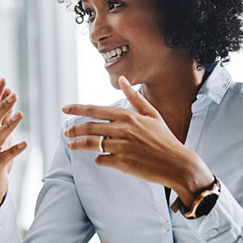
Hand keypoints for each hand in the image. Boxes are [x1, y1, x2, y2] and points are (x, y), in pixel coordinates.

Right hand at [0, 79, 28, 215]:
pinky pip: (4, 157)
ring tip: (20, 114)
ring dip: (8, 125)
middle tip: (13, 94)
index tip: (3, 80)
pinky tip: (25, 144)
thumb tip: (10, 94)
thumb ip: (4, 116)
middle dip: (2, 106)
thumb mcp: (1, 135)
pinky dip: (14, 150)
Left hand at [63, 76, 213, 204]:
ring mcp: (122, 147)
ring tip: (72, 145)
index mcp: (128, 116)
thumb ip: (134, 97)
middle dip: (74, 129)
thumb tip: (123, 79)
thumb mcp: (152, 114)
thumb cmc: (164, 138)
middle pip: (89, 127)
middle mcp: (123, 129)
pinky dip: (99, 159)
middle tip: (67, 133)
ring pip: (92, 144)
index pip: (95, 110)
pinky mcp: (122, 163)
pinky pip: (101, 159)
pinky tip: (100, 158)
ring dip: (79, 144)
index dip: (77, 109)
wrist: (177, 163)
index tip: (64, 108)